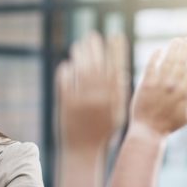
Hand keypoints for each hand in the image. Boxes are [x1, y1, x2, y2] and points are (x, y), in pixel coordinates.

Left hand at [57, 32, 127, 151]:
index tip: (116, 36)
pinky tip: (68, 64)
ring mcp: (80, 99)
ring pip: (80, 71)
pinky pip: (65, 82)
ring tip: (80, 45)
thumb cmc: (103, 134)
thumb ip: (118, 94)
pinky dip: (66, 71)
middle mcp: (97, 97)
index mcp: (113, 99)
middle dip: (96, 48)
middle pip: (97, 65)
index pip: (116, 68)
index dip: (116, 50)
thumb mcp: (116, 115)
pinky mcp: (65, 103)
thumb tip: (121, 73)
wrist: (82, 151)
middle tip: (93, 35)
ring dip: (80, 55)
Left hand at [129, 37, 186, 137]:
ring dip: (174, 48)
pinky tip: (159, 49)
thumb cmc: (169, 125)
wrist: (148, 131)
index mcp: (184, 93)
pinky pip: (151, 65)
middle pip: (182, 61)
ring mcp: (158, 84)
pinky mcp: (145, 84)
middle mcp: (172, 86)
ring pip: (168, 60)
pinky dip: (156, 56)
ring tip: (177, 40)